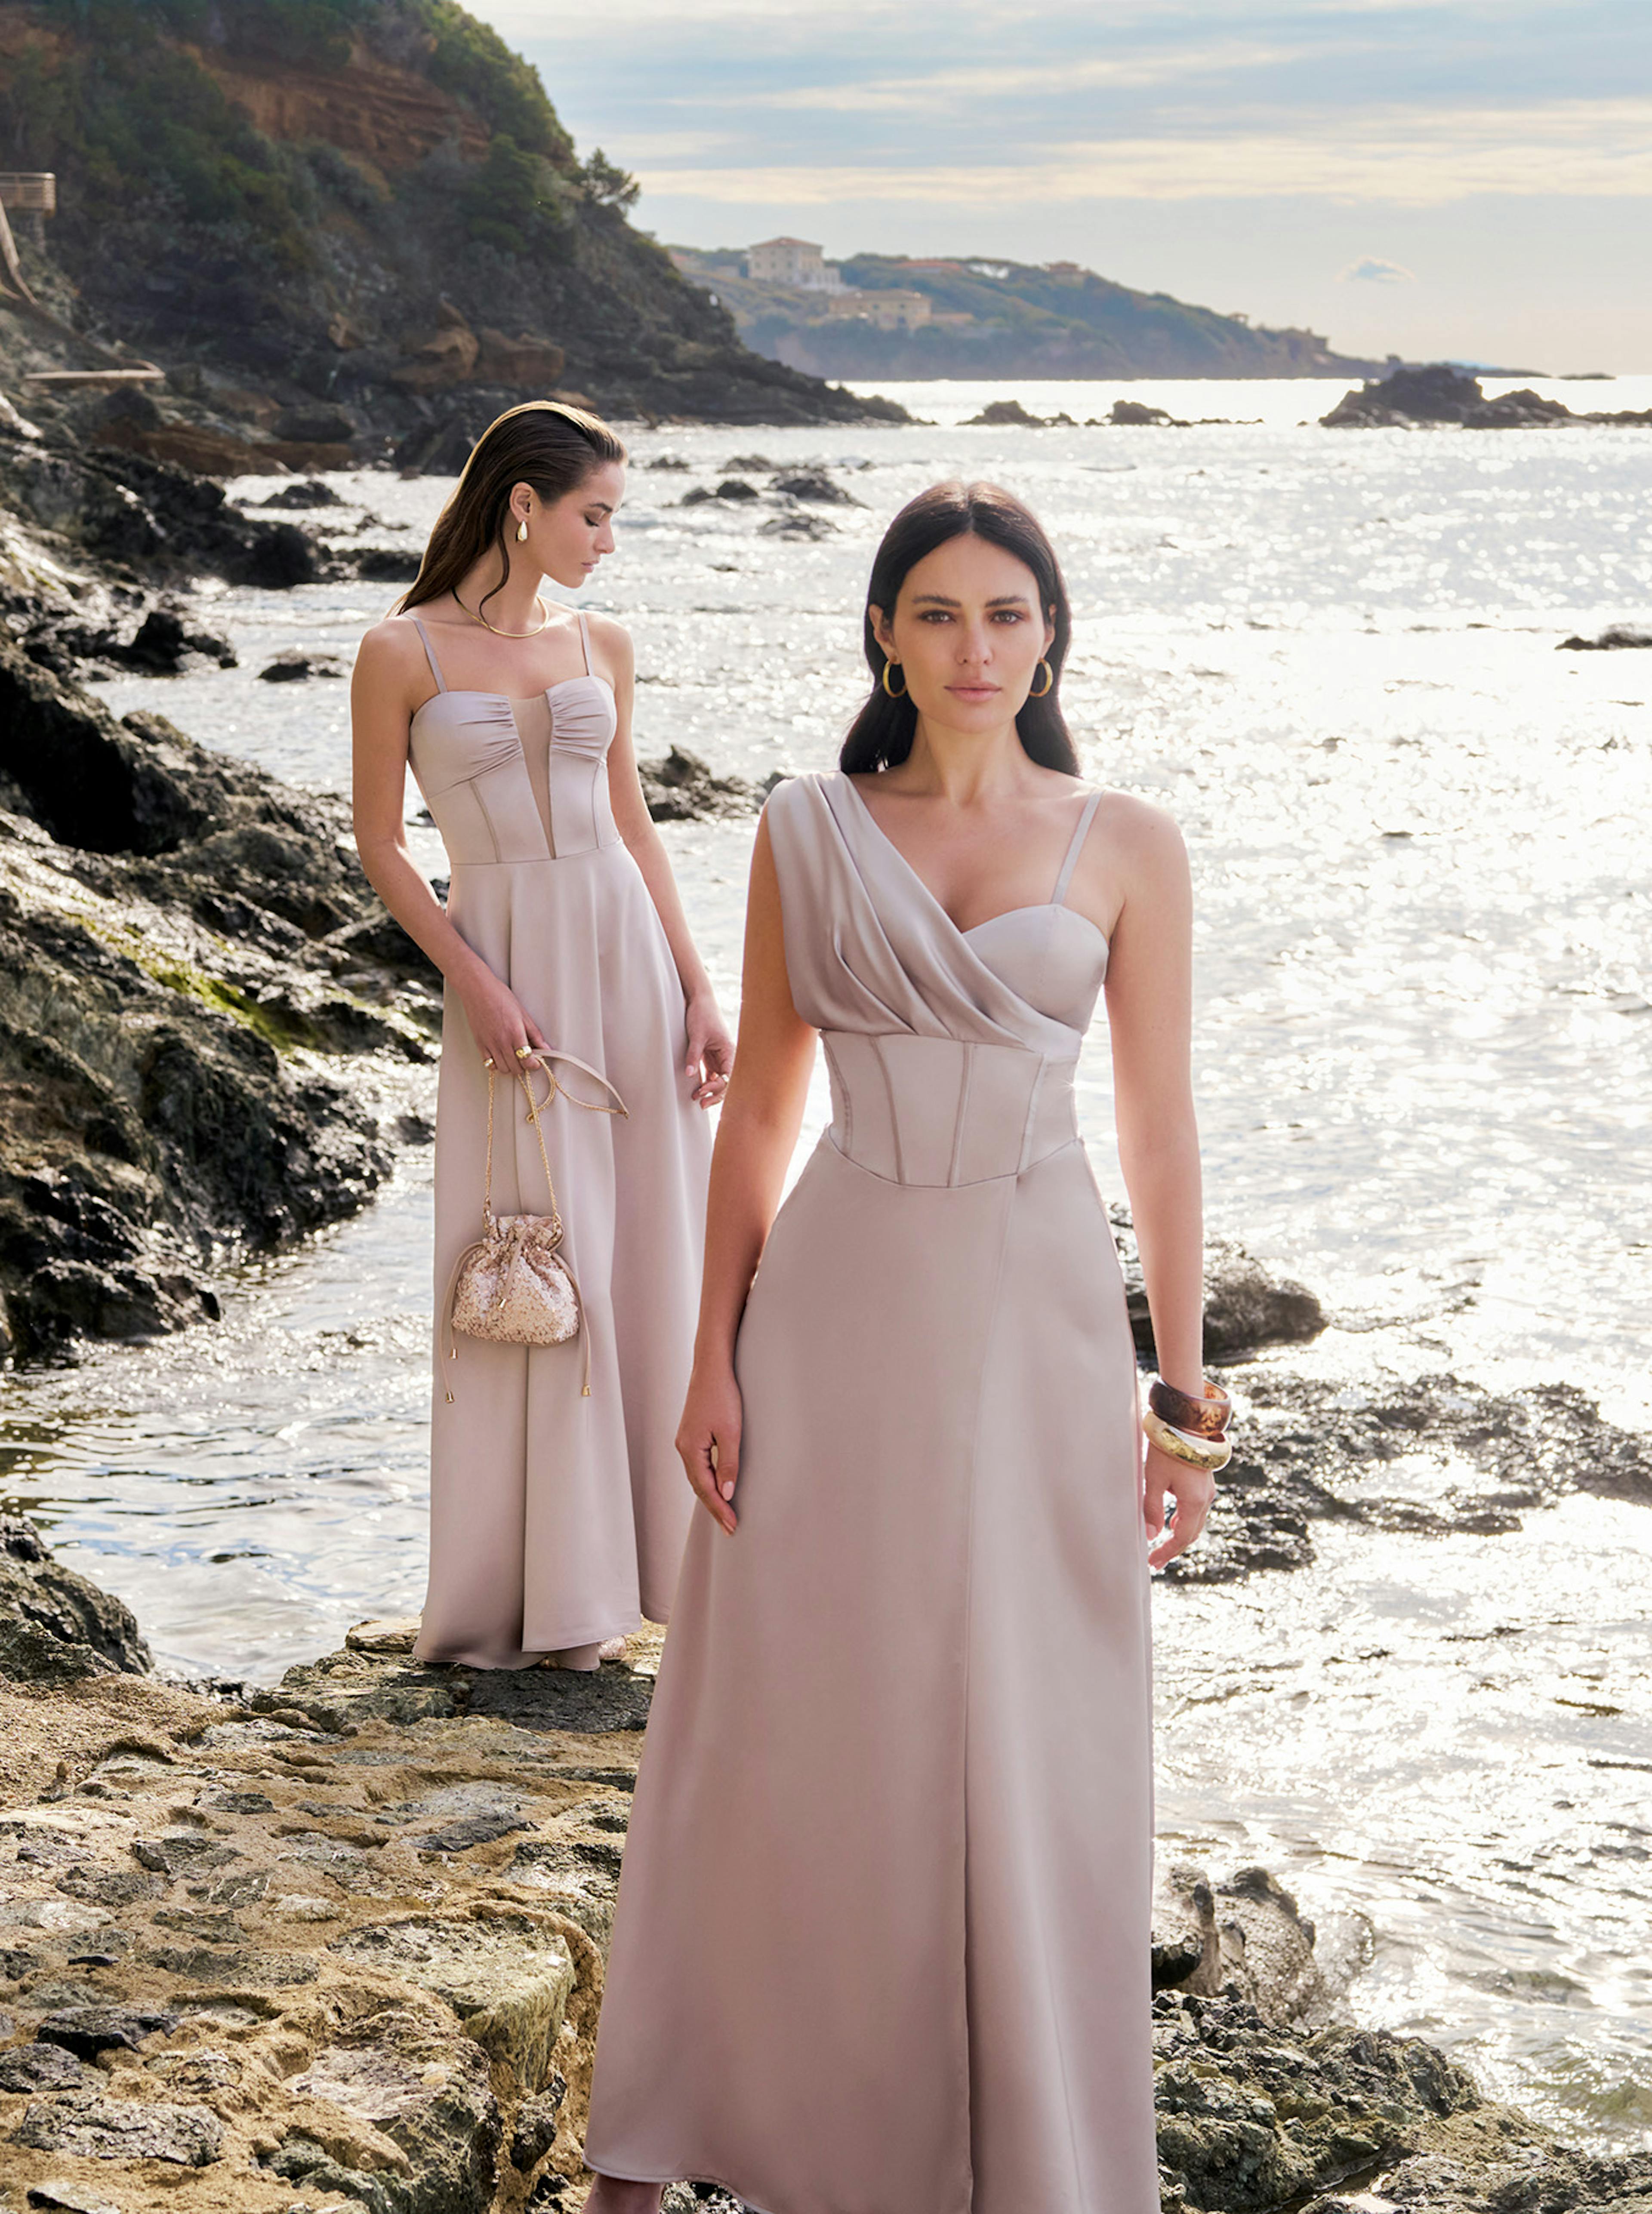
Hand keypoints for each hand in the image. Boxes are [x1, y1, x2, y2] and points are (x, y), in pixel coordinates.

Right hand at [456, 963, 550, 1075]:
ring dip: (511, 1067)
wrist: (478, 990)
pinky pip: (488, 1064)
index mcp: (515, 1034)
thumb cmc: (501, 997)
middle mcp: (502, 1042)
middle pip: (516, 1068)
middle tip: (526, 1058)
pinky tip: (501, 1056)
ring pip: (503, 1069)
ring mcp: (489, 1044)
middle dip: (524, 1066)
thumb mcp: (523, 1014)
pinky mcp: (480, 1044)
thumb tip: (546, 1048)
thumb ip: (535, 1034)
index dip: (534, 1064)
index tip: (537, 1061)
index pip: (527, 1060)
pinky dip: (496, 1065)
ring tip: (514, 1057)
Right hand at [676, 1357, 741, 1534]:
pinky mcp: (692, 1434)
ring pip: (697, 1476)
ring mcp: (685, 1440)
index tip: (732, 1525)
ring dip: (711, 1495)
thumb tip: (727, 1493)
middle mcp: (683, 1447)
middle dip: (714, 1507)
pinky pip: (699, 1465)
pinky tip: (717, 1485)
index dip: (720, 1508)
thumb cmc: (722, 1395)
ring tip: (725, 1512)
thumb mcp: (730, 1432)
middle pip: (698, 1486)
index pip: (705, 1488)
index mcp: (689, 1449)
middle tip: (730, 1527)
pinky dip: (708, 1479)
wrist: (711, 1366)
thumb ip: (728, 1464)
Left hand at [685, 989, 732, 1109]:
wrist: (699, 1000)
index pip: (729, 1076)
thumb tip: (689, 1074)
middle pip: (726, 1081)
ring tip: (696, 1099)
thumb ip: (693, 1055)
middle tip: (701, 1103)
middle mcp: (727, 1056)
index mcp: (729, 1050)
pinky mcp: (710, 1056)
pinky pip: (710, 1074)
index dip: (718, 1087)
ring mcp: (719, 1057)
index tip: (703, 1090)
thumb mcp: (696, 1035)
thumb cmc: (702, 1014)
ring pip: (718, 1080)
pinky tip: (696, 1090)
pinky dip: (705, 1082)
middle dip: (715, 1094)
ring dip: (709, 1090)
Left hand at [1143, 1445, 1213, 1570]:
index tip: (1153, 1562)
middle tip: (1156, 1560)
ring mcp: (1207, 1490)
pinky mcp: (1204, 1481)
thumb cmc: (1168, 1447)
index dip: (1167, 1552)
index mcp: (1194, 1501)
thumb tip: (1151, 1535)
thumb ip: (1152, 1508)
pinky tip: (1174, 1520)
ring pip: (1195, 1522)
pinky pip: (1197, 1509)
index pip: (1182, 1538)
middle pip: (1191, 1533)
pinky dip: (1185, 1520)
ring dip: (1180, 1535)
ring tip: (1163, 1544)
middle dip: (1173, 1548)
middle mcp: (1205, 1498)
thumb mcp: (1153, 1478)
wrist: (1187, 1422)